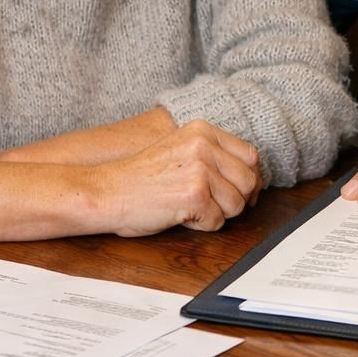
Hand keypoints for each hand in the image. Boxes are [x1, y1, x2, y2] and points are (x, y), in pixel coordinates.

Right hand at [89, 120, 262, 235]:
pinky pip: (217, 221)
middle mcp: (204, 145)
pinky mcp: (194, 195)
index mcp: (202, 130)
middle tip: (213, 206)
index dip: (249, 178)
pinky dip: (202, 226)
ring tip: (190, 208)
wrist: (105, 191)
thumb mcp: (179, 151)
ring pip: (236, 204)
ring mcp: (200, 169)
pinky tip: (180, 215)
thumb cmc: (139, 178)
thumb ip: (212, 156)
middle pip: (249, 180)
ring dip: (217, 214)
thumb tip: (252, 178)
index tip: (240, 192)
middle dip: (236, 199)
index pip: (250, 155)